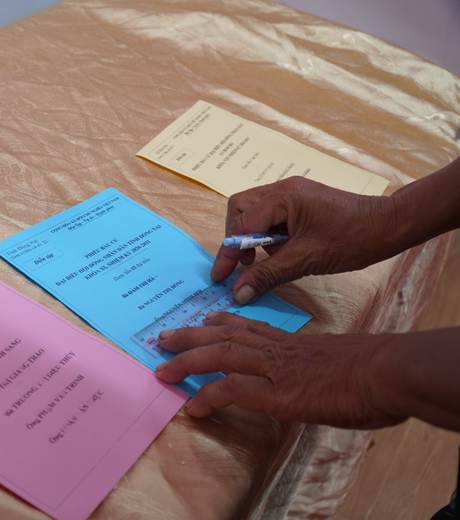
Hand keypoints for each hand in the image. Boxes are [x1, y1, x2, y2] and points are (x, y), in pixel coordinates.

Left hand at [155, 312, 405, 428]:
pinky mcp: (276, 391)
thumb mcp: (336, 361)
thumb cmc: (373, 370)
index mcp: (291, 342)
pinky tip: (193, 407)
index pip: (249, 327)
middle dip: (190, 336)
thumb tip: (317, 379)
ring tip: (163, 369)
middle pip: (224, 335)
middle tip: (163, 338)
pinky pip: (231, 390)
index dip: (223, 322)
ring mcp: (274, 367)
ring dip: (187, 361)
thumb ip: (317, 367)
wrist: (387, 373)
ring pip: (219, 355)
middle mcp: (276, 348)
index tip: (206, 318)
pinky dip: (208, 396)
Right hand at [213, 177, 398, 303]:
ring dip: (253, 236)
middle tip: (247, 264)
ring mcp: (292, 193)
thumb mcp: (306, 260)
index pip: (241, 225)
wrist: (390, 226)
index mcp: (282, 198)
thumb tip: (238, 293)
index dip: (229, 253)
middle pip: (240, 209)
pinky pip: (271, 215)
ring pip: (253, 211)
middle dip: (237, 238)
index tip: (220, 277)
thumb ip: (268, 274)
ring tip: (271, 258)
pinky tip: (284, 250)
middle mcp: (282, 189)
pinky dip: (268, 234)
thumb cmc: (352, 240)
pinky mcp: (301, 201)